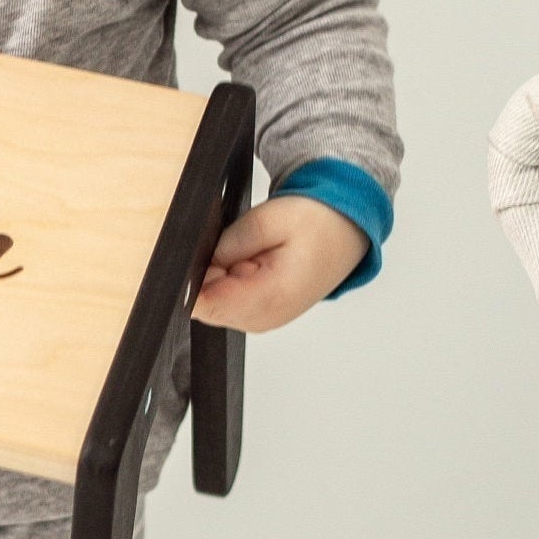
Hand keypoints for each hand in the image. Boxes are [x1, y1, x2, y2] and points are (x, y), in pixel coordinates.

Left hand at [190, 195, 368, 334]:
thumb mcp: (267, 218)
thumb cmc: (317, 223)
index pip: (206, 305)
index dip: (192, 281)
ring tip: (249, 255)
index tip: (197, 258)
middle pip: (206, 306)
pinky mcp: (262, 315)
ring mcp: (264, 320)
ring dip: (220, 278)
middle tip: (235, 249)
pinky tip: (250, 263)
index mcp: (271, 297)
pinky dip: (230, 282)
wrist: (346, 231)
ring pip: (214, 304)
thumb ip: (227, 244)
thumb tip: (197, 262)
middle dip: (206, 276)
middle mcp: (266, 318)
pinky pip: (228, 302)